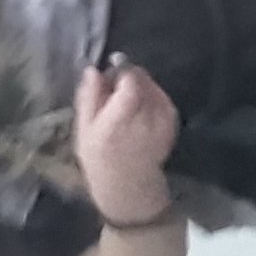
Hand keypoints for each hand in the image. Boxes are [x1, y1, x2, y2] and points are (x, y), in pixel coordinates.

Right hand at [74, 61, 179, 221]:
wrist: (129, 186)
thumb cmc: (100, 158)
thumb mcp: (84, 130)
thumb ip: (89, 97)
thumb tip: (93, 69)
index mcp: (118, 121)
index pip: (130, 82)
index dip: (122, 69)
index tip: (111, 68)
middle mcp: (144, 119)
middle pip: (142, 80)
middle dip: (129, 76)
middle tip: (116, 86)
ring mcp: (162, 121)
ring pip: (152, 86)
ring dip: (140, 85)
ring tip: (127, 100)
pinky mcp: (171, 122)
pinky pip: (162, 96)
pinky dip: (151, 95)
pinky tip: (140, 107)